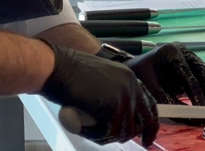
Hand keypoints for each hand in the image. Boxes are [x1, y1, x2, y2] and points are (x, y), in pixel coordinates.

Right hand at [40, 44, 158, 145]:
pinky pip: (111, 132)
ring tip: (87, 127)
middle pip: (144, 120)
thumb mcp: (98, 81)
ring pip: (125, 130)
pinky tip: (83, 125)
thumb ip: (112, 96)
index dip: (148, 123)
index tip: (146, 137)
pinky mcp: (113, 106)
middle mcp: (131, 85)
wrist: (56, 67)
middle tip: (115, 138)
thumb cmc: (68, 73)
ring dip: (106, 134)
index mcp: (128, 77)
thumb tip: (117, 119)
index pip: (148, 104)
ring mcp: (124, 96)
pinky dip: (96, 135)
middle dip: (131, 133)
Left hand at [126, 42, 204, 124]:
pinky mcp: (194, 64)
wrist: (135, 68)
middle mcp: (184, 51)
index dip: (197, 93)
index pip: (189, 74)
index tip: (201, 110)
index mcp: (171, 52)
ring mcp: (190, 56)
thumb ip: (169, 103)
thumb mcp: (151, 90)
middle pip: (204, 71)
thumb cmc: (140, 77)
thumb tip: (191, 118)